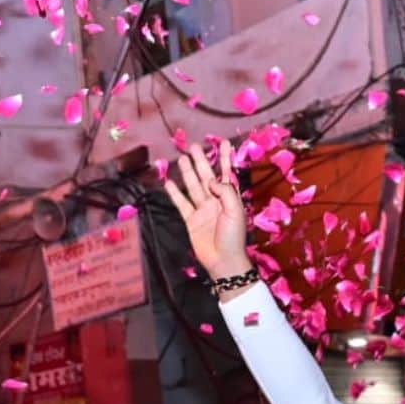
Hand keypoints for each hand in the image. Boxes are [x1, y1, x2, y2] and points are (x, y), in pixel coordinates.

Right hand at [161, 140, 253, 288]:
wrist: (223, 260)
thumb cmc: (234, 236)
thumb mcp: (235, 211)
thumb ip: (225, 192)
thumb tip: (211, 181)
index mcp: (229, 197)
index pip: (226, 173)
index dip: (224, 158)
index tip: (223, 143)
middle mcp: (215, 200)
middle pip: (206, 176)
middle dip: (201, 161)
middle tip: (192, 146)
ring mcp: (202, 210)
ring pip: (193, 187)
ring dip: (187, 173)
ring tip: (182, 159)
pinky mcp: (191, 220)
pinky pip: (181, 204)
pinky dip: (175, 194)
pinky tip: (169, 183)